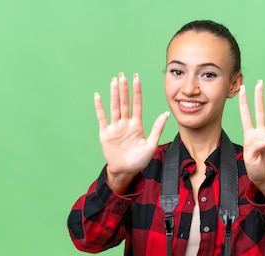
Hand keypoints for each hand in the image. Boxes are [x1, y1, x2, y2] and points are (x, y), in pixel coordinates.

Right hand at [94, 73, 169, 192]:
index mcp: (137, 125)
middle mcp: (125, 123)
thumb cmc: (139, 160)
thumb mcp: (151, 144)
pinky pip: (102, 118)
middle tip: (123, 75)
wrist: (126, 171)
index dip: (136, 91)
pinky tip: (98, 96)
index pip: (137, 104)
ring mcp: (115, 128)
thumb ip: (157, 128)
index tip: (136, 78)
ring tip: (114, 81)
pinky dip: (100, 107)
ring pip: (114, 107)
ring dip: (114, 94)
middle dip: (124, 89)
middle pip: (125, 103)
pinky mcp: (106, 134)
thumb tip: (166, 113)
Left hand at [239, 80, 264, 200]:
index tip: (242, 89)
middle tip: (258, 82)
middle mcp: (261, 132)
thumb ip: (257, 146)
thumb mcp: (250, 159)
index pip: (246, 115)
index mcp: (250, 136)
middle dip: (258, 97)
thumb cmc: (255, 171)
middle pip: (259, 110)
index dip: (244, 102)